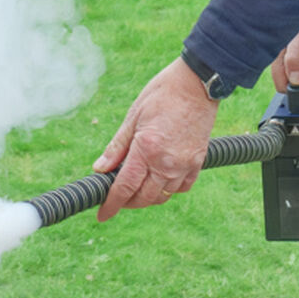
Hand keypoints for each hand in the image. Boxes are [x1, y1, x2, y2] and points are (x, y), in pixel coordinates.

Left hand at [92, 59, 217, 219]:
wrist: (197, 83)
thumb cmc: (163, 93)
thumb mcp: (134, 115)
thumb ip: (117, 146)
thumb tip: (100, 169)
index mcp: (146, 148)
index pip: (125, 186)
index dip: (112, 204)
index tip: (102, 214)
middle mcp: (166, 162)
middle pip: (143, 197)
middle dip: (128, 202)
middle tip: (117, 196)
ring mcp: (184, 165)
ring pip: (163, 196)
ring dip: (147, 197)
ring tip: (137, 187)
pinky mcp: (198, 162)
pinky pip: (182, 188)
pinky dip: (169, 189)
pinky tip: (160, 179)